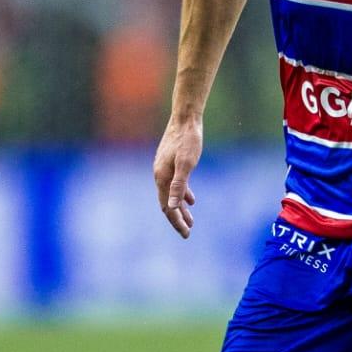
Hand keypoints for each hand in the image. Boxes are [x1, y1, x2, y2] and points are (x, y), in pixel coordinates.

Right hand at [152, 116, 202, 237]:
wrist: (185, 118)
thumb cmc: (188, 140)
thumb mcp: (186, 164)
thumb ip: (179, 185)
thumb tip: (172, 206)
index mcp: (162, 178)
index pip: (167, 207)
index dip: (176, 222)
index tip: (186, 234)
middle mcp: (160, 175)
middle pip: (168, 203)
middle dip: (177, 219)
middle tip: (188, 233)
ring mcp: (164, 169)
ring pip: (172, 194)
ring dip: (181, 208)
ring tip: (190, 220)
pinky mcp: (170, 163)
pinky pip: (175, 184)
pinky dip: (183, 195)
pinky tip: (191, 200)